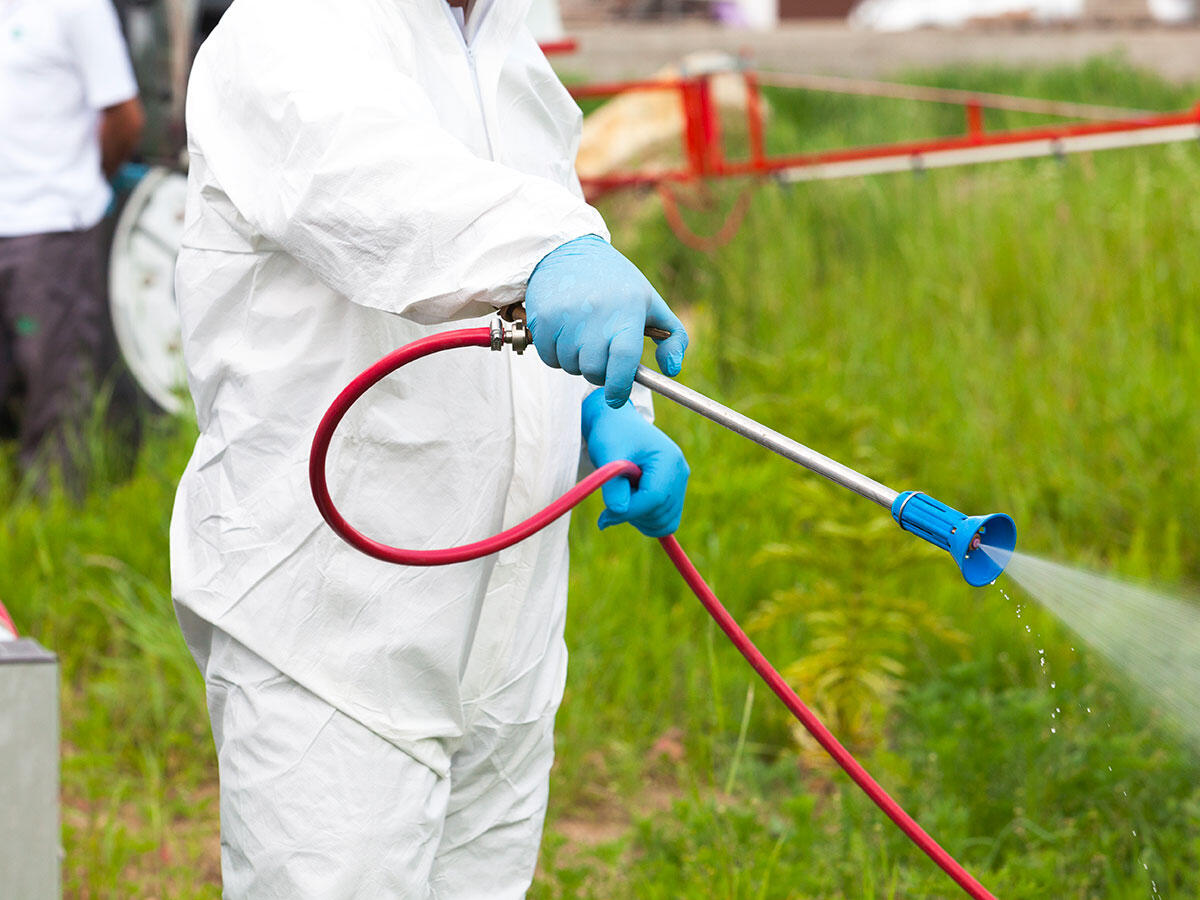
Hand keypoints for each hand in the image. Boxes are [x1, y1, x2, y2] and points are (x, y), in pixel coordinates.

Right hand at [525, 234, 687, 407]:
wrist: (566, 251)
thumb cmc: (615, 282)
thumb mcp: (650, 302)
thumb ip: (673, 337)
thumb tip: (671, 370)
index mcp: (628, 310)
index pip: (624, 359)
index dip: (620, 386)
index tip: (618, 397)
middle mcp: (596, 312)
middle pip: (594, 370)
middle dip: (598, 373)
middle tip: (601, 356)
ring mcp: (567, 316)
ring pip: (570, 367)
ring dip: (576, 362)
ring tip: (582, 337)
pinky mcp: (543, 319)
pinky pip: (549, 358)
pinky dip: (556, 354)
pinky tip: (564, 333)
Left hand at [581, 389, 688, 536]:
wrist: (619, 424)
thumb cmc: (613, 434)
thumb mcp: (607, 455)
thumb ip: (613, 484)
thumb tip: (619, 510)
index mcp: (668, 459)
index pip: (654, 499)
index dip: (629, 512)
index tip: (604, 516)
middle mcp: (679, 473)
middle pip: (661, 514)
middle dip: (633, 515)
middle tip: (612, 500)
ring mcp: (679, 483)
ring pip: (664, 523)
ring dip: (639, 519)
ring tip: (624, 495)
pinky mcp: (675, 492)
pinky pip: (666, 521)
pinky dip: (646, 520)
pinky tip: (631, 504)